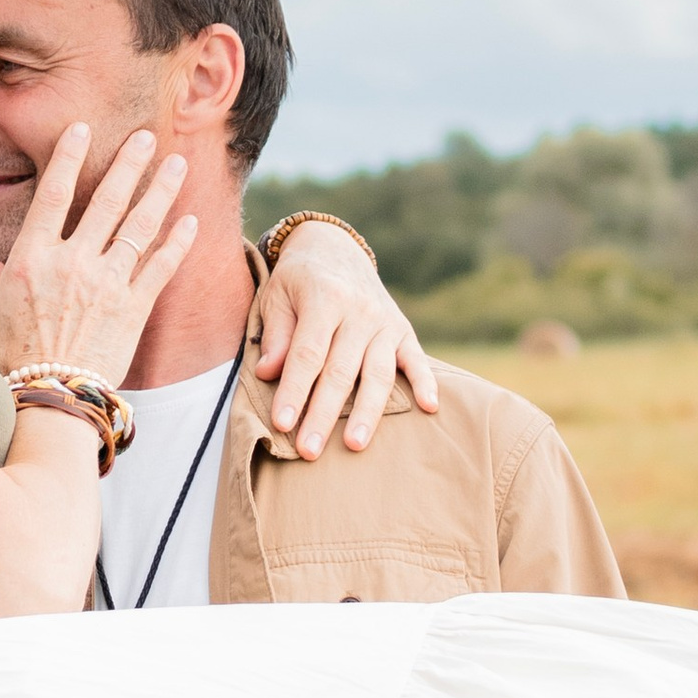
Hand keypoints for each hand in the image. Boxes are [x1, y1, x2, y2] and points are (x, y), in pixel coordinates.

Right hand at [0, 124, 195, 386]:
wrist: (48, 401)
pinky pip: (161, 269)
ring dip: (160, 191)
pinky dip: (177, 243)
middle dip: (129, 163)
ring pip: (139, 227)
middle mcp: (72, 263)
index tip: (83, 128)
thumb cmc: (4, 364)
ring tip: (177, 164)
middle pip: (106, 200)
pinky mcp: (134, 310)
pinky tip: (190, 222)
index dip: (68, 157)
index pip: (52, 194)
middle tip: (147, 136)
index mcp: (31, 259)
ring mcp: (107, 285)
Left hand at [257, 224, 438, 457]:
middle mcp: (359, 311)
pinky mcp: (403, 330)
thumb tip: (268, 374)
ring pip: (378, 373)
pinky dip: (426, 382)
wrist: (333, 248)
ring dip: (367, 411)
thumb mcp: (277, 296)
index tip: (281, 423)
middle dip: (324, 413)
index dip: (294, 390)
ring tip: (354, 445)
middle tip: (309, 450)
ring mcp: (384, 322)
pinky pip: (416, 359)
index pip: (308, 354)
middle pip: (341, 371)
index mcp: (324, 299)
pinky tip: (429, 408)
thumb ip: (276, 336)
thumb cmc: (297, 280)